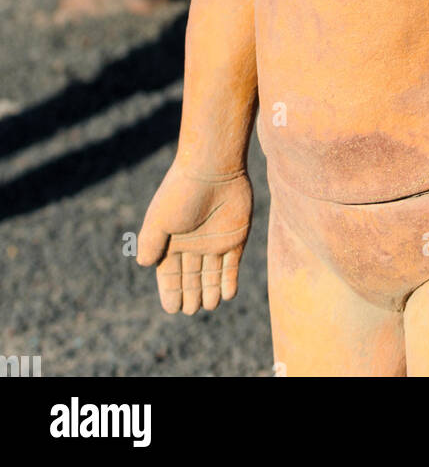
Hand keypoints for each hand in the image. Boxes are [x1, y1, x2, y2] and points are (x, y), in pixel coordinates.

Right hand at [137, 164, 252, 314]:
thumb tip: (144, 264)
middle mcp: (192, 245)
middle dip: (191, 295)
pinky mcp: (235, 238)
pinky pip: (232, 266)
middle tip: (191, 309)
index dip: (171, 292)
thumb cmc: (182, 192)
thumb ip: (150, 242)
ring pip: (211, 276)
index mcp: (171, 242)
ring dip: (210, 293)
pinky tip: (227, 295)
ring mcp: (214, 242)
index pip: (169, 275)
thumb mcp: (159, 218)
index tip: (172, 309)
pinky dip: (229, 282)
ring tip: (208, 305)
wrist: (213, 168)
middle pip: (190, 278)